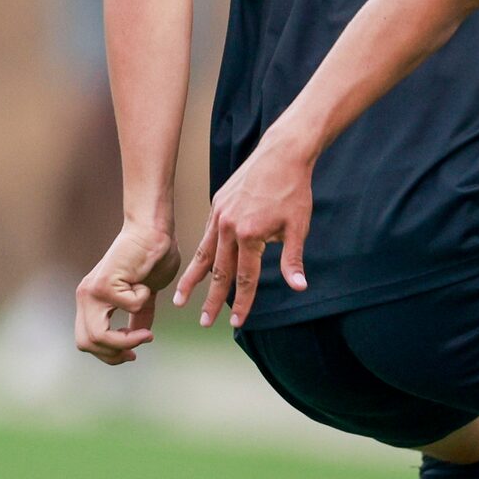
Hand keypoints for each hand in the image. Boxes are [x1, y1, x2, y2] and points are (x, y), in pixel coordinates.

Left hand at [76, 221, 179, 363]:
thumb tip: (140, 336)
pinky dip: (144, 301)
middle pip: (86, 343)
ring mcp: (92, 290)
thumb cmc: (151, 259)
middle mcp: (86, 297)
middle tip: (140, 344)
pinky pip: (129, 308)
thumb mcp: (145, 297)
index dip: (108, 355)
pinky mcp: (106, 282)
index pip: (86, 340)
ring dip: (128, 340)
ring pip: (98, 335)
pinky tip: (146, 284)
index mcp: (91, 302)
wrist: (153, 231)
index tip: (134, 354)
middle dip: (115, 354)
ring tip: (147, 334)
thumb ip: (138, 316)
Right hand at [174, 131, 313, 328]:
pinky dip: (201, 253)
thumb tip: (298, 287)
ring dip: (192, 279)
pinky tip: (197, 266)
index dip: (243, 303)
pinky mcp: (217, 204)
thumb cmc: (294, 191)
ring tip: (179, 299)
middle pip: (218, 272)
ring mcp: (219, 215)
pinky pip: (207, 235)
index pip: (245, 278)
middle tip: (203, 322)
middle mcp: (229, 227)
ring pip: (204, 254)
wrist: (281, 154)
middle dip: (210, 300)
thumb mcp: (298, 227)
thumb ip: (293, 260)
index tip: (237, 323)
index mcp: (250, 235)